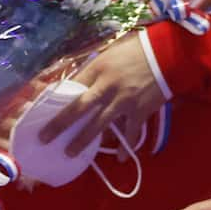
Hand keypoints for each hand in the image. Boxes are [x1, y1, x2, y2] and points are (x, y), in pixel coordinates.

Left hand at [35, 36, 168, 145]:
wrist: (168, 54)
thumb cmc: (137, 50)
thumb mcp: (110, 54)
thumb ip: (94, 70)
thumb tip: (76, 84)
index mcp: (98, 69)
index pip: (72, 86)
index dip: (56, 100)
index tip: (42, 113)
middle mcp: (107, 86)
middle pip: (79, 108)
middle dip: (60, 125)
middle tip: (45, 139)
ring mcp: (123, 101)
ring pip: (99, 125)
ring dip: (83, 140)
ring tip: (70, 153)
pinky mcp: (140, 111)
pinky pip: (131, 132)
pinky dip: (126, 146)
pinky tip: (121, 159)